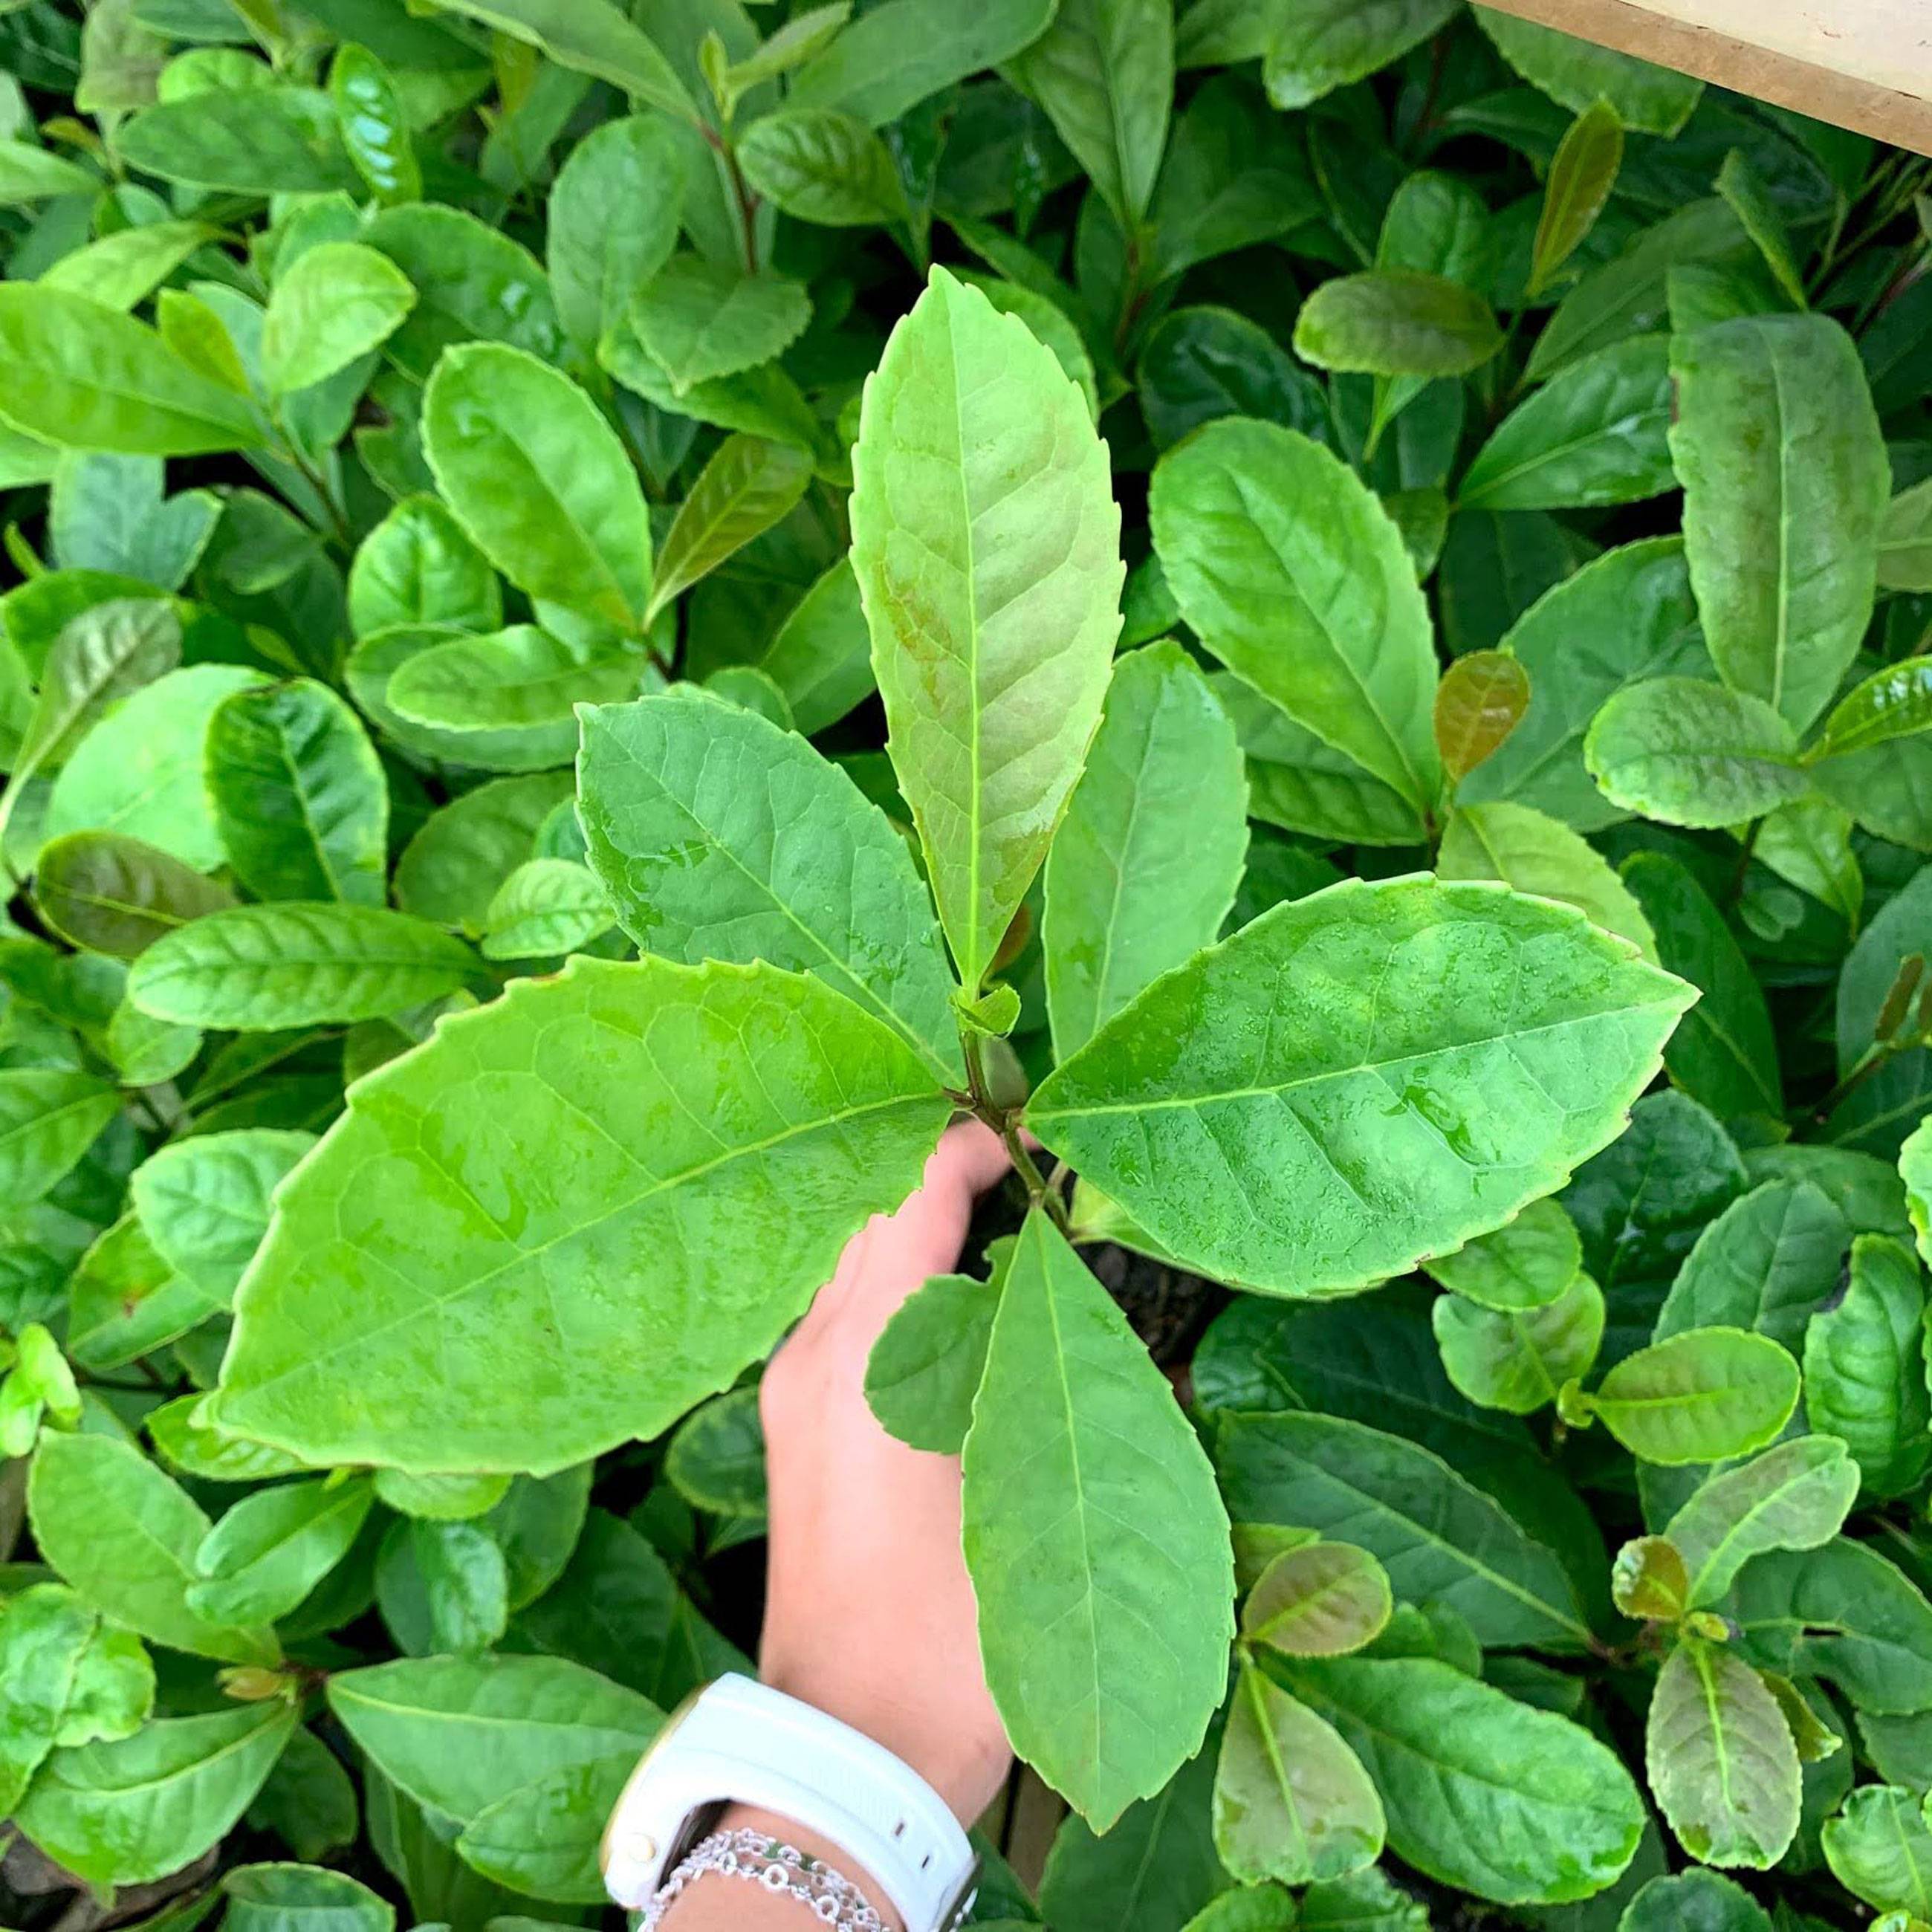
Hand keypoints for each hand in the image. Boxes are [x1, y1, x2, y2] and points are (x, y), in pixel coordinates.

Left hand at [757, 1119, 1015, 1826]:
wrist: (855, 1746)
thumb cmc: (954, 1626)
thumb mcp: (1021, 1478)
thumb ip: (1036, 1358)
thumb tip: (1052, 1274)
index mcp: (863, 1350)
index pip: (908, 1193)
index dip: (968, 1148)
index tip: (1029, 1132)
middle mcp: (809, 1353)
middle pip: (864, 1211)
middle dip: (932, 1172)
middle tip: (1014, 1159)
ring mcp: (788, 1393)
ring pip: (842, 1261)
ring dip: (905, 1226)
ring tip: (988, 1215)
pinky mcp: (790, 1432)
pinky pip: (835, 1314)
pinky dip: (886, 1281)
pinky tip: (946, 1302)